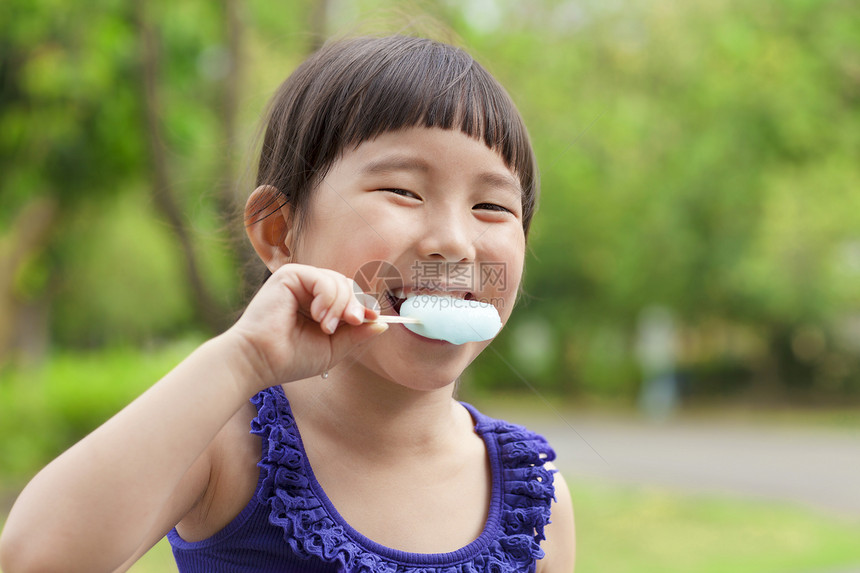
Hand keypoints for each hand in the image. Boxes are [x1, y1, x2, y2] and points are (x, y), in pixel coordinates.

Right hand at [225, 263, 385, 392]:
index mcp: (317, 305)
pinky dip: (328, 297)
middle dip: (355, 305)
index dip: (364, 306)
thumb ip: (356, 334)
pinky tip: (317, 315)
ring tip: (326, 327)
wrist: (260, 361)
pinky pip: (323, 278)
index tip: (372, 319)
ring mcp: (299, 281)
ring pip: (339, 282)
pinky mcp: (289, 275)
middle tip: (353, 322)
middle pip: (347, 286)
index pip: (349, 296)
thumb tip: (383, 324)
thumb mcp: (333, 347)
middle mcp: (308, 290)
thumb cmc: (291, 358)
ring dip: (340, 306)